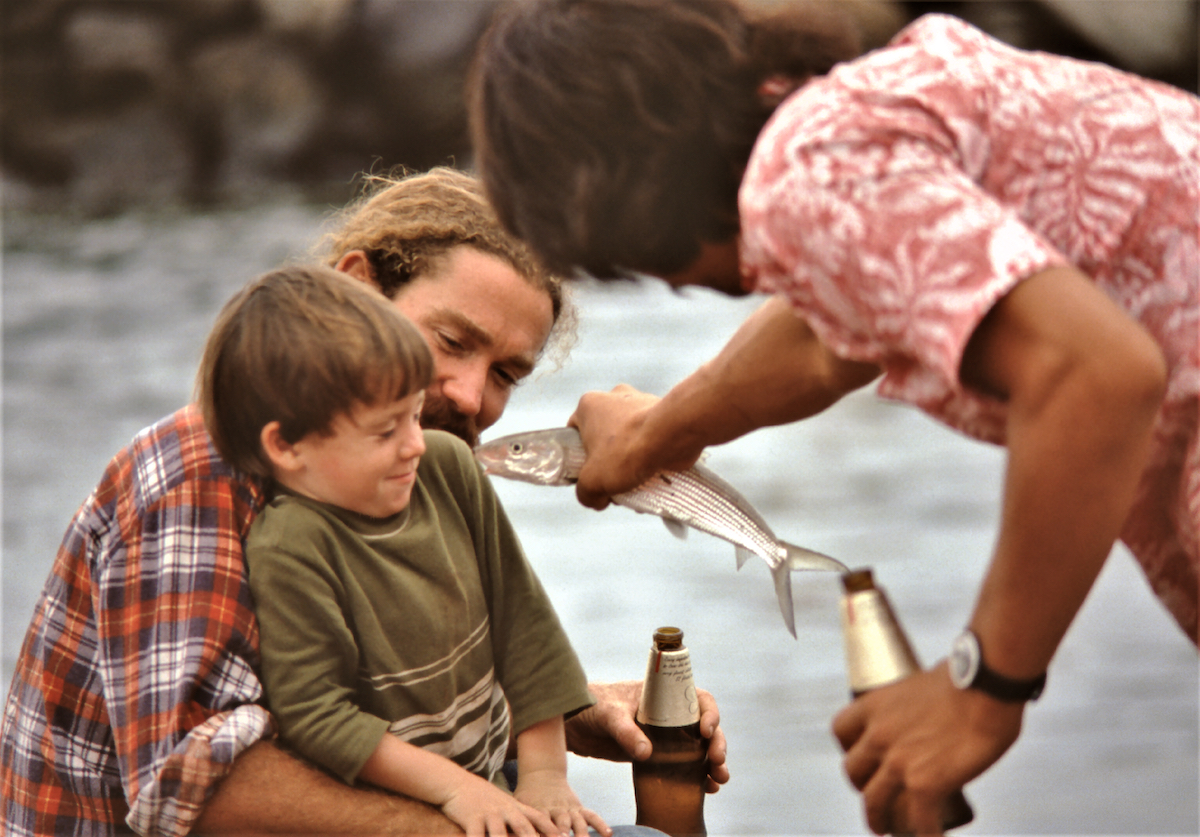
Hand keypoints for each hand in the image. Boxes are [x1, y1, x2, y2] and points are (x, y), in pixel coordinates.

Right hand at [439, 771, 559, 836]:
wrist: (456, 782)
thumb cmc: (483, 797)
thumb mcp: (504, 804)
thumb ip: (519, 817)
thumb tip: (536, 830)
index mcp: (515, 808)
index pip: (538, 818)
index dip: (552, 829)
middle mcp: (505, 810)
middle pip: (524, 828)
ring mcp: (489, 814)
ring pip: (499, 834)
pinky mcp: (471, 819)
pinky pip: (475, 836)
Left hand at [514, 767, 610, 835]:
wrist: (541, 774)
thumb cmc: (526, 796)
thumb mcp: (518, 805)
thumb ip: (518, 821)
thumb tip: (505, 833)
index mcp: (540, 809)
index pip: (542, 824)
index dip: (545, 834)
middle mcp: (556, 809)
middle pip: (562, 825)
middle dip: (564, 836)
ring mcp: (569, 808)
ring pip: (578, 822)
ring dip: (582, 834)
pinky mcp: (578, 808)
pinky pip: (591, 815)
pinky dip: (600, 824)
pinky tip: (608, 835)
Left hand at [566, 680, 729, 791]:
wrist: (571, 723)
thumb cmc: (590, 706)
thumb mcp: (608, 715)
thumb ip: (626, 732)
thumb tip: (646, 753)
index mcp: (663, 695)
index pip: (697, 698)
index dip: (709, 713)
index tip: (707, 730)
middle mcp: (669, 715)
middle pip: (704, 727)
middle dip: (717, 743)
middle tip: (718, 761)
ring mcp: (664, 736)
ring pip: (698, 748)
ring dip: (713, 763)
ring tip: (718, 780)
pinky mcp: (655, 756)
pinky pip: (683, 766)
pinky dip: (698, 776)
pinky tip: (707, 788)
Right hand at [569, 385, 701, 509]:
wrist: (672, 437)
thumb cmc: (628, 450)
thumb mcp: (592, 482)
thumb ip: (586, 493)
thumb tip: (595, 499)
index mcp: (589, 405)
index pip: (574, 433)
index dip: (579, 458)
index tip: (589, 475)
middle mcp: (614, 398)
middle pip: (604, 440)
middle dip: (610, 465)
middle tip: (615, 485)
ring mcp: (639, 403)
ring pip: (629, 441)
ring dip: (632, 465)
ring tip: (638, 484)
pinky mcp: (662, 414)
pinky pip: (651, 440)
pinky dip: (652, 458)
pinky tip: (655, 478)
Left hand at [832, 663, 1022, 834]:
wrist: (987, 686)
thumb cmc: (966, 679)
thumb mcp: (922, 683)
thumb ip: (917, 701)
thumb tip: (932, 707)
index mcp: (874, 706)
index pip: (842, 731)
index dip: (851, 749)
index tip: (865, 760)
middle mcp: (878, 735)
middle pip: (854, 772)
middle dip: (864, 787)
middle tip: (877, 798)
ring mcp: (898, 762)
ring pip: (874, 803)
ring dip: (879, 820)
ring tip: (888, 830)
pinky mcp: (925, 785)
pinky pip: (918, 823)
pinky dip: (925, 835)